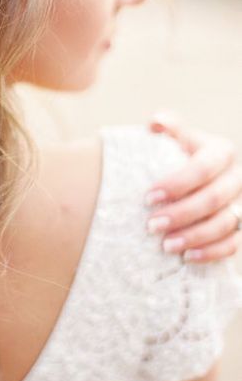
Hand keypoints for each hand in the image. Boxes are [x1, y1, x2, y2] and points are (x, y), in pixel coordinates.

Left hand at [144, 110, 241, 262]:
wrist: (189, 178)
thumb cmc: (175, 155)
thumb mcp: (173, 138)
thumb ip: (167, 128)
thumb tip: (157, 123)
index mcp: (220, 151)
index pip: (202, 168)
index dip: (176, 184)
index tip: (148, 197)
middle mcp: (237, 177)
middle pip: (214, 198)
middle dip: (182, 213)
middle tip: (151, 225)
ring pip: (226, 223)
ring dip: (194, 236)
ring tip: (166, 245)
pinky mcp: (240, 227)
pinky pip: (233, 243)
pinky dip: (211, 252)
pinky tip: (187, 257)